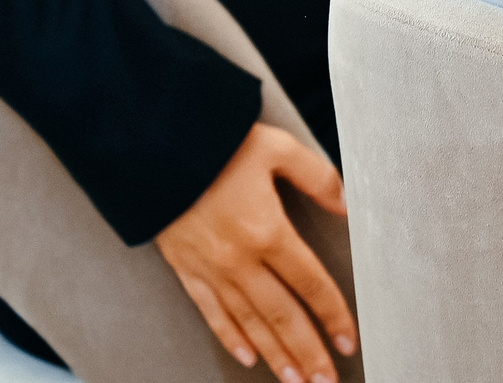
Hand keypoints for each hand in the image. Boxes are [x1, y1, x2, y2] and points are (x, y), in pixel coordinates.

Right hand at [157, 123, 357, 382]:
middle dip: (308, 352)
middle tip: (327, 380)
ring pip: (249, 323)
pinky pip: (210, 312)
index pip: (311, 284)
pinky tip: (246, 356)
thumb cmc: (219, 143)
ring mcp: (211, 269)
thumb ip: (318, 178)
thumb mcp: (279, 148)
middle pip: (283, 316)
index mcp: (269, 231)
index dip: (333, 315)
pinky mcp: (186, 269)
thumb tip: (348, 205)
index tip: (349, 340)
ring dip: (274, 354)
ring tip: (295, 380)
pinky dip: (230, 337)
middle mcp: (241, 260)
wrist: (153, 146)